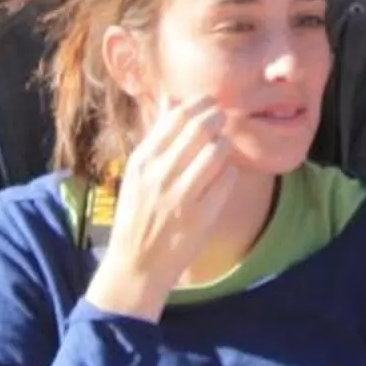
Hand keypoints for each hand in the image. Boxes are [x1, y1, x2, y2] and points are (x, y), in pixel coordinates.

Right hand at [86, 97, 241, 321]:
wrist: (136, 266)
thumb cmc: (137, 214)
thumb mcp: (137, 173)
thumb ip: (156, 135)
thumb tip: (170, 98)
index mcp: (142, 161)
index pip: (177, 116)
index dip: (201, 104)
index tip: (211, 104)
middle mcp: (159, 176)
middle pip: (201, 128)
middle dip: (218, 117)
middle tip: (223, 119)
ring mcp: (181, 197)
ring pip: (217, 151)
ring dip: (225, 145)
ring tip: (221, 150)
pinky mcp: (201, 217)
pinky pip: (227, 180)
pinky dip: (229, 173)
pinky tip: (222, 177)